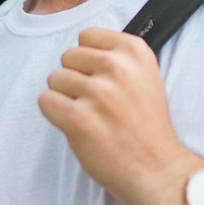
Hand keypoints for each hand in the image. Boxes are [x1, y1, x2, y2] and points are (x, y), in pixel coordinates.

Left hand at [39, 28, 197, 204]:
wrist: (157, 168)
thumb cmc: (147, 126)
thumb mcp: (146, 76)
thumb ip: (118, 57)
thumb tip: (80, 48)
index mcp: (135, 51)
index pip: (87, 36)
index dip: (88, 60)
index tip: (102, 80)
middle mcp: (117, 67)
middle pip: (68, 56)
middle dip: (76, 78)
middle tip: (97, 103)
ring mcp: (98, 92)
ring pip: (54, 79)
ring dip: (65, 98)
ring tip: (90, 116)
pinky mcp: (79, 118)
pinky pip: (45, 101)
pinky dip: (55, 114)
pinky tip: (77, 126)